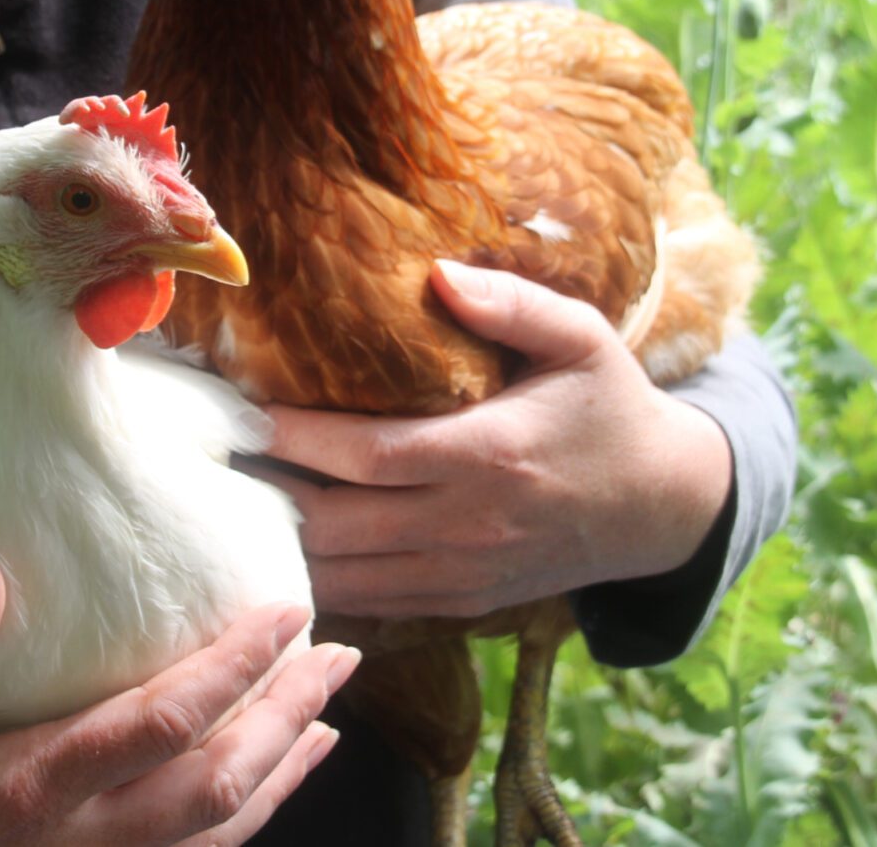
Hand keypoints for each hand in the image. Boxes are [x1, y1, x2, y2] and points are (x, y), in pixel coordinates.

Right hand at [0, 557, 357, 846]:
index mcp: (25, 790)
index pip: (162, 723)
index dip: (236, 667)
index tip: (287, 611)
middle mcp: (73, 844)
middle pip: (215, 782)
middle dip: (287, 714)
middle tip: (341, 655)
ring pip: (213, 834)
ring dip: (279, 771)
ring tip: (326, 716)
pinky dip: (239, 824)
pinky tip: (258, 791)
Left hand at [252, 259, 733, 618]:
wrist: (663, 506)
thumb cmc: (611, 409)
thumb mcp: (583, 340)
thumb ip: (512, 304)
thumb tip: (437, 274)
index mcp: (488, 455)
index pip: (366, 457)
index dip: (296, 437)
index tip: (243, 409)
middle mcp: (468, 525)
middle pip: (337, 524)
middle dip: (268, 492)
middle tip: (213, 458)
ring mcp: (462, 574)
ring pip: (345, 575)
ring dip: (284, 543)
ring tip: (230, 501)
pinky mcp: (462, 601)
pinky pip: (373, 600)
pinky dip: (323, 578)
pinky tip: (284, 545)